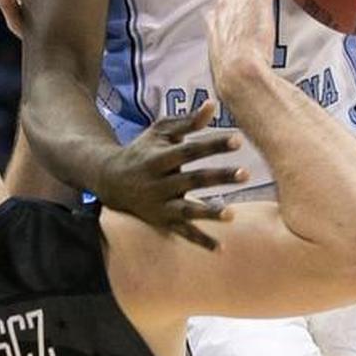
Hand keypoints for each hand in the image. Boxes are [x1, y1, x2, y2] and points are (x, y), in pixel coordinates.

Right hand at [98, 100, 248, 250]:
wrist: (110, 180)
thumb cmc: (143, 151)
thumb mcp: (160, 133)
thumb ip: (187, 122)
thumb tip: (213, 105)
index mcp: (159, 158)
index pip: (190, 150)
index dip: (213, 144)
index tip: (238, 139)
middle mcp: (159, 183)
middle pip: (192, 180)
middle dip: (218, 177)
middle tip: (246, 174)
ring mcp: (160, 205)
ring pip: (186, 210)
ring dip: (209, 213)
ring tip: (232, 215)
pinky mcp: (162, 221)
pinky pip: (183, 233)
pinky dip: (200, 242)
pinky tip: (221, 249)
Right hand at [205, 0, 298, 95]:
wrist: (238, 73)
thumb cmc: (231, 78)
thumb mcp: (223, 69)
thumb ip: (227, 64)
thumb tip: (230, 78)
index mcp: (213, 24)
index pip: (226, 8)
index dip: (237, 10)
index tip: (244, 12)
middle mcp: (224, 7)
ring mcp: (240, 0)